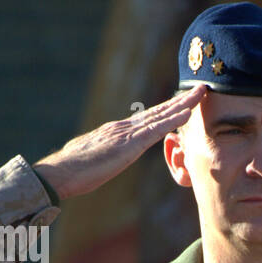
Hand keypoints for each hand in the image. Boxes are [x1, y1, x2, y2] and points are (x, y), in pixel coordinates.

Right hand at [32, 85, 207, 200]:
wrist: (60, 173)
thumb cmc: (74, 172)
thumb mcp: (96, 160)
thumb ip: (106, 155)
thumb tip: (107, 157)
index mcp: (117, 132)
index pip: (148, 118)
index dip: (168, 109)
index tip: (184, 101)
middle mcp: (124, 127)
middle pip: (158, 111)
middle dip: (181, 100)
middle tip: (201, 89)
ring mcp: (126, 133)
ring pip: (161, 115)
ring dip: (183, 104)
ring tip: (201, 94)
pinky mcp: (128, 145)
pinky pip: (156, 130)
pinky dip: (173, 119)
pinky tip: (187, 112)